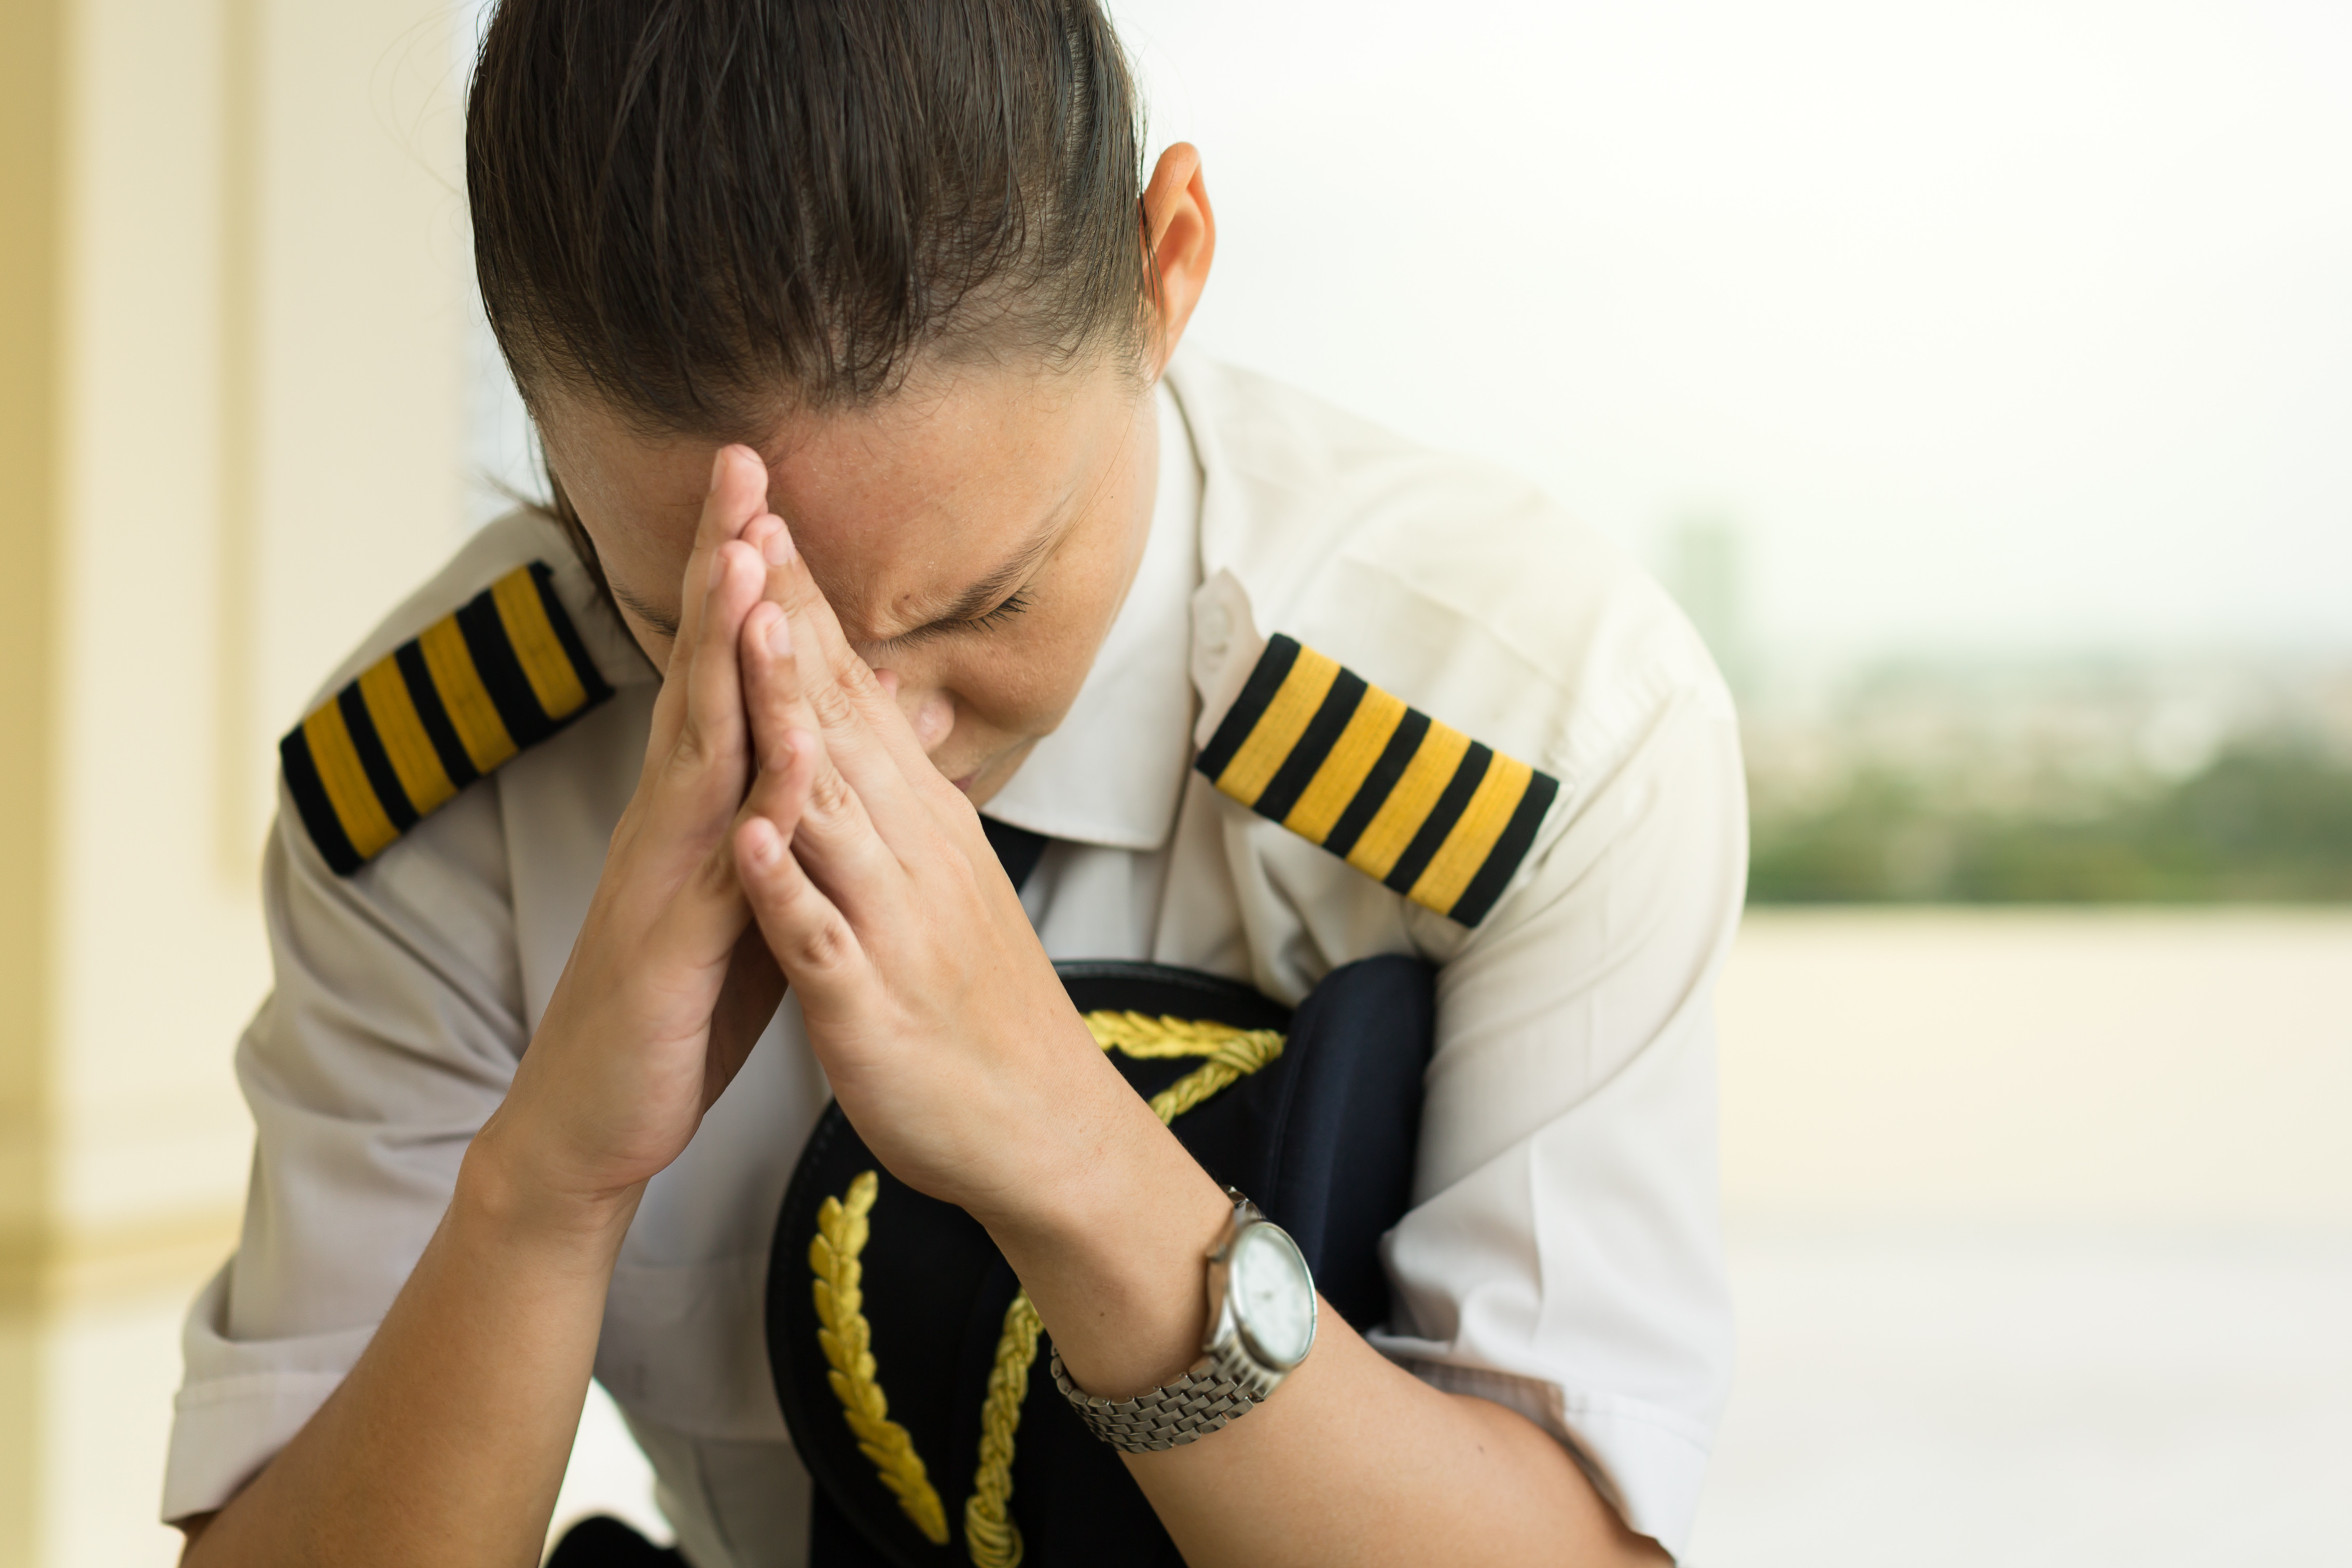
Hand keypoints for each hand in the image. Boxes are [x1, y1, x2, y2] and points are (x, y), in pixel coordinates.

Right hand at [477, 448, 791, 1224]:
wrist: (593, 1120)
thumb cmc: (676, 1001)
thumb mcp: (740, 887)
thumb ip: (773, 812)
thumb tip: (827, 739)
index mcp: (697, 804)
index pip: (724, 666)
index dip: (743, 576)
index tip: (765, 482)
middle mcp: (671, 819)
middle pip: (701, 670)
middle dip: (722, 565)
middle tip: (742, 463)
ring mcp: (664, 875)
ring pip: (699, 744)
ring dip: (723, 652)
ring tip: (746, 559)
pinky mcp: (670, 945)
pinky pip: (722, 864)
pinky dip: (756, 801)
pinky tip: (786, 744)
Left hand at [722, 520, 1135, 1226]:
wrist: (1042, 1125)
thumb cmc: (977, 1002)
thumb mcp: (944, 876)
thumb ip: (900, 788)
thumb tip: (876, 702)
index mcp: (922, 823)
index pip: (852, 692)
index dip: (804, 605)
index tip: (762, 514)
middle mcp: (914, 855)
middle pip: (839, 721)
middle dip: (787, 622)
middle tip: (748, 521)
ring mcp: (894, 928)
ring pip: (834, 811)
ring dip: (787, 721)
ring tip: (744, 636)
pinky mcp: (872, 1008)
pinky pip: (823, 939)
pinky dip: (787, 888)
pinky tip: (749, 838)